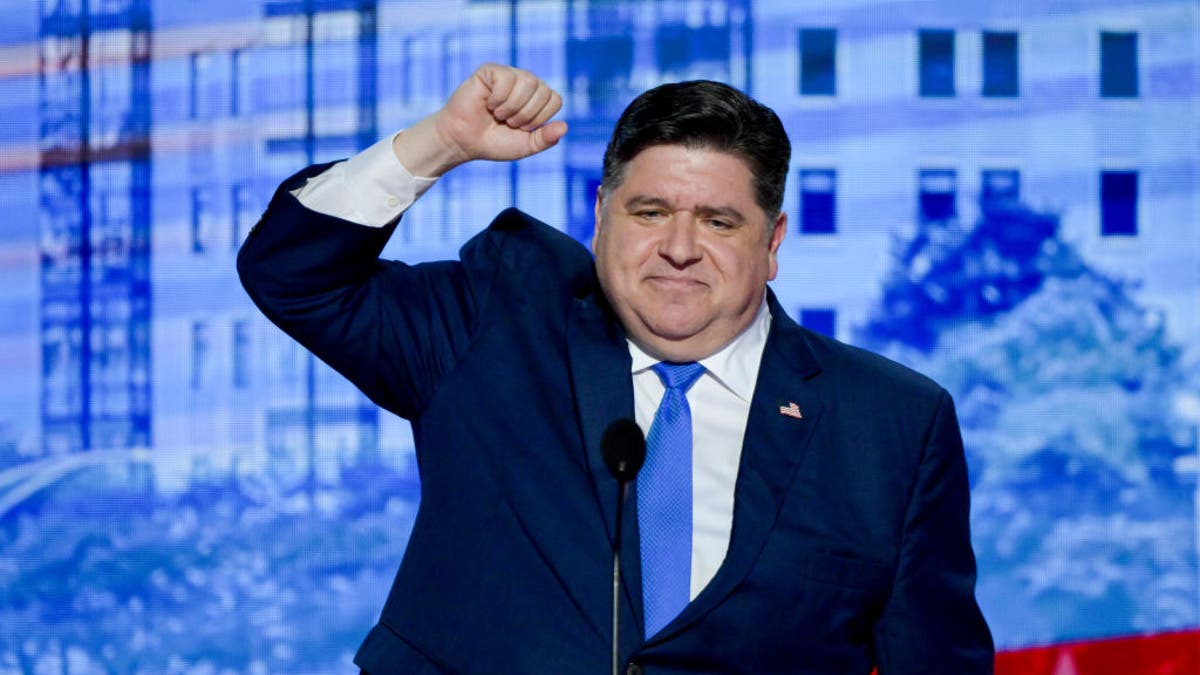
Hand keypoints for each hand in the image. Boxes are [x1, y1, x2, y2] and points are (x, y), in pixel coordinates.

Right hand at [395, 64, 566, 175]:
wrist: (464, 141)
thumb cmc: (494, 142)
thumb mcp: (525, 146)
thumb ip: (546, 139)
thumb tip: (565, 127)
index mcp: (538, 98)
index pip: (555, 100)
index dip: (539, 119)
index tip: (521, 128)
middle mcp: (526, 83)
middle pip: (544, 90)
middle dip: (526, 115)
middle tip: (508, 122)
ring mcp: (509, 75)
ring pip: (528, 82)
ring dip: (513, 107)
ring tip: (498, 114)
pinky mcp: (490, 71)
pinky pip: (506, 79)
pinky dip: (498, 98)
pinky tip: (488, 104)